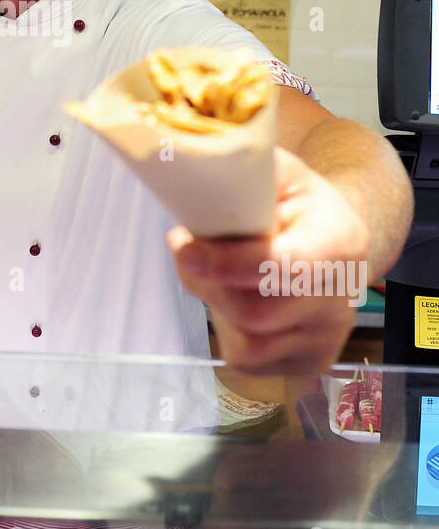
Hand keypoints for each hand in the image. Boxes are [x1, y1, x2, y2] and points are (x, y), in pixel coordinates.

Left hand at [167, 147, 369, 375]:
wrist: (333, 238)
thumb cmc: (299, 204)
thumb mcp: (281, 172)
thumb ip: (243, 171)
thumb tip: (191, 167)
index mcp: (340, 239)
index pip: (285, 265)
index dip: (228, 264)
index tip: (185, 248)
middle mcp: (342, 295)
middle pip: (256, 312)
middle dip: (207, 283)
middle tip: (187, 251)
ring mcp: (328, 335)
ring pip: (247, 342)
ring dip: (214, 306)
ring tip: (214, 274)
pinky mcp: (309, 361)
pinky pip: (248, 360)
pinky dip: (226, 330)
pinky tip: (232, 300)